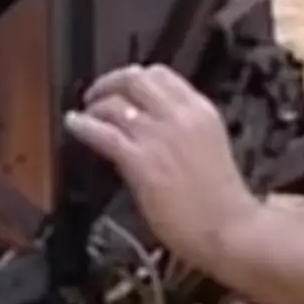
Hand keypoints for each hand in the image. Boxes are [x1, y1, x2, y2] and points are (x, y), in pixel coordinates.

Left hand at [63, 63, 263, 270]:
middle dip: (111, 82)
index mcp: (201, 110)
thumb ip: (183, 130)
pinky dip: (84, 125)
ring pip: (117, 102)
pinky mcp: (141, 161)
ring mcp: (159, 137)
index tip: (125, 88)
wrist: (229, 228)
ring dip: (96, 104)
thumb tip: (150, 125)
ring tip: (86, 112)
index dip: (136, 77)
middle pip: (136, 79)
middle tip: (98, 94)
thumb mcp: (208, 147)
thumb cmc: (222, 199)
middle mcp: (180, 115)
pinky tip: (74, 124)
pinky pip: (104, 133)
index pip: (162, 74)